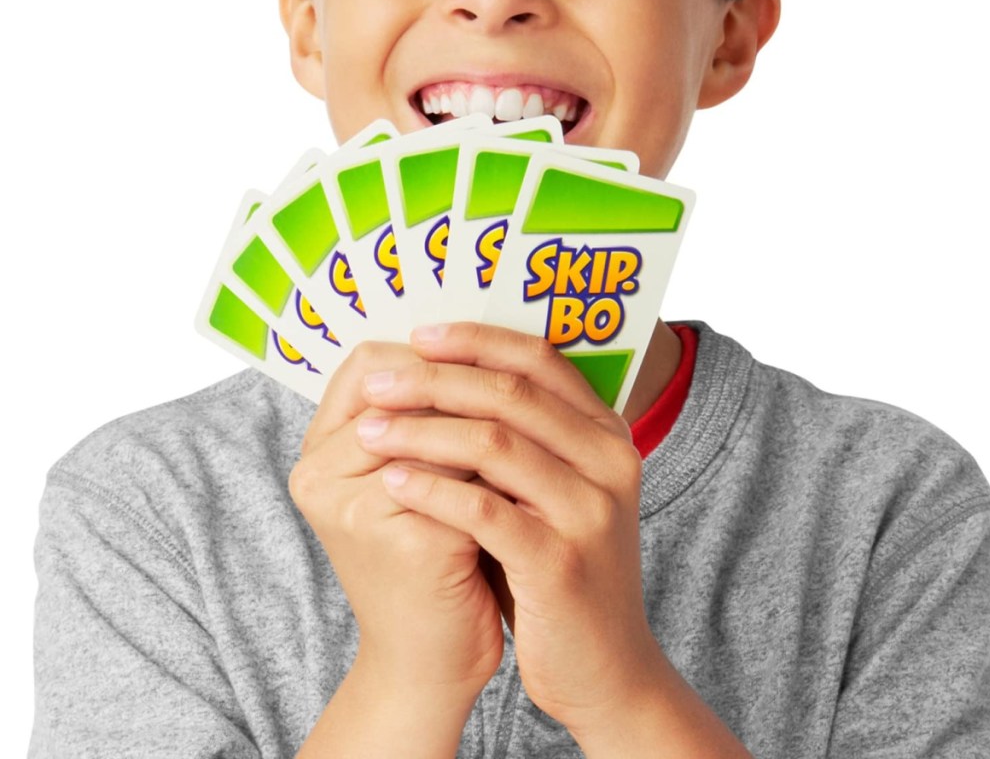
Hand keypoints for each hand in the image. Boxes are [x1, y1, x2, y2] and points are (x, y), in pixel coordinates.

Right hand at [289, 340, 503, 702]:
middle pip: (405, 386)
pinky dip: (505, 475)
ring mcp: (357, 507)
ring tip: (534, 428)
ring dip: (492, 425)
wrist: (430, 660)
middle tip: (523, 382)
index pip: (369, 364)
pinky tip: (534, 477)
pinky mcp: (405, 540)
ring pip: (443, 428)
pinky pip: (469, 481)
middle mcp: (320, 475)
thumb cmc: (432, 562)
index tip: (486, 355)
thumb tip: (481, 346)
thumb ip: (429, 421)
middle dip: (469, 382)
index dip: (432, 353)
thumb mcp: (418, 483)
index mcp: (318, 453)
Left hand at [355, 323, 666, 737]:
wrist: (604, 665)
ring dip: (421, 432)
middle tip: (379, 383)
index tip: (418, 337)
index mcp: (606, 433)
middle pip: (513, 393)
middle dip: (435, 380)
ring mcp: (589, 512)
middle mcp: (609, 461)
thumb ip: (526, 437)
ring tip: (369, 431)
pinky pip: (483, 511)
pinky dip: (431, 490)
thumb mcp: (557, 491)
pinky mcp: (560, 563)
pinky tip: (392, 482)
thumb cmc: (560, 568)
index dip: (476, 340)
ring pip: (496, 444)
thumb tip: (449, 376)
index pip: (540, 359)